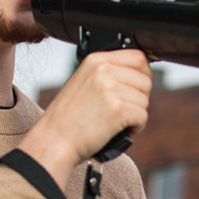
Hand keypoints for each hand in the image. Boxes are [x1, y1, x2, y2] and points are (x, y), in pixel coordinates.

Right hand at [17, 49, 151, 185]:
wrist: (53, 141)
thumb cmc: (68, 118)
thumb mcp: (84, 83)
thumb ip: (108, 75)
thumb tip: (140, 75)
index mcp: (96, 60)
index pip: (137, 57)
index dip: (143, 74)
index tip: (138, 88)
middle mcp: (103, 70)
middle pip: (145, 79)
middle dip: (140, 98)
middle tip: (124, 110)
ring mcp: (110, 88)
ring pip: (145, 99)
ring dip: (136, 114)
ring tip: (117, 122)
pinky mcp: (117, 109)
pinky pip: (143, 116)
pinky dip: (136, 127)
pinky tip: (120, 130)